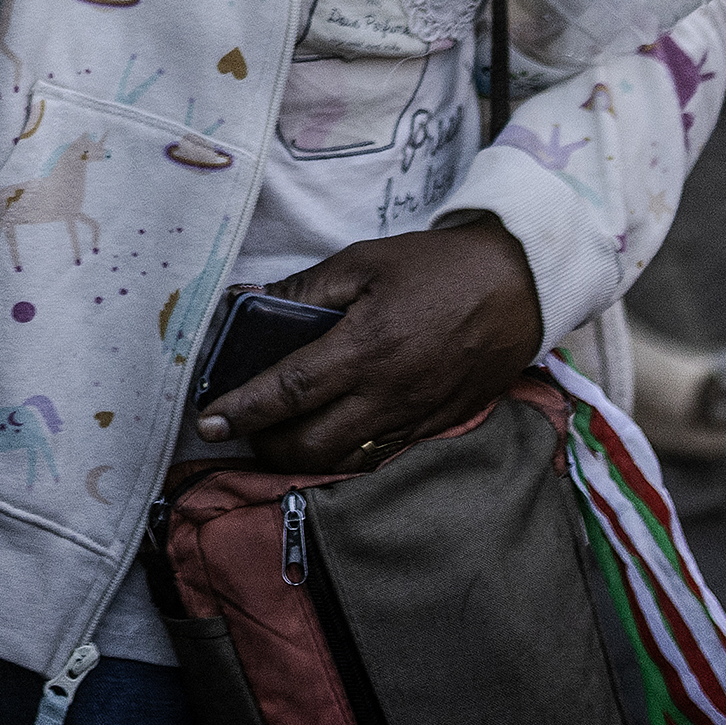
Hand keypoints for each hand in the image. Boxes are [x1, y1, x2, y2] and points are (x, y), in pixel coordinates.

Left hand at [194, 219, 544, 474]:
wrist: (519, 286)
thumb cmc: (436, 267)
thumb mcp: (364, 261)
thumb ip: (304, 289)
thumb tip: (247, 301)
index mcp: (365, 348)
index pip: (288, 391)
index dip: (242, 410)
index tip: (206, 423)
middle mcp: (388, 394)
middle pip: (311, 445)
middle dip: (266, 445)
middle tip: (244, 426)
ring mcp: (415, 418)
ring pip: (345, 463)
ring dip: (303, 459)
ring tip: (279, 436)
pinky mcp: (437, 428)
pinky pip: (381, 457)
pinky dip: (346, 457)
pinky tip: (330, 437)